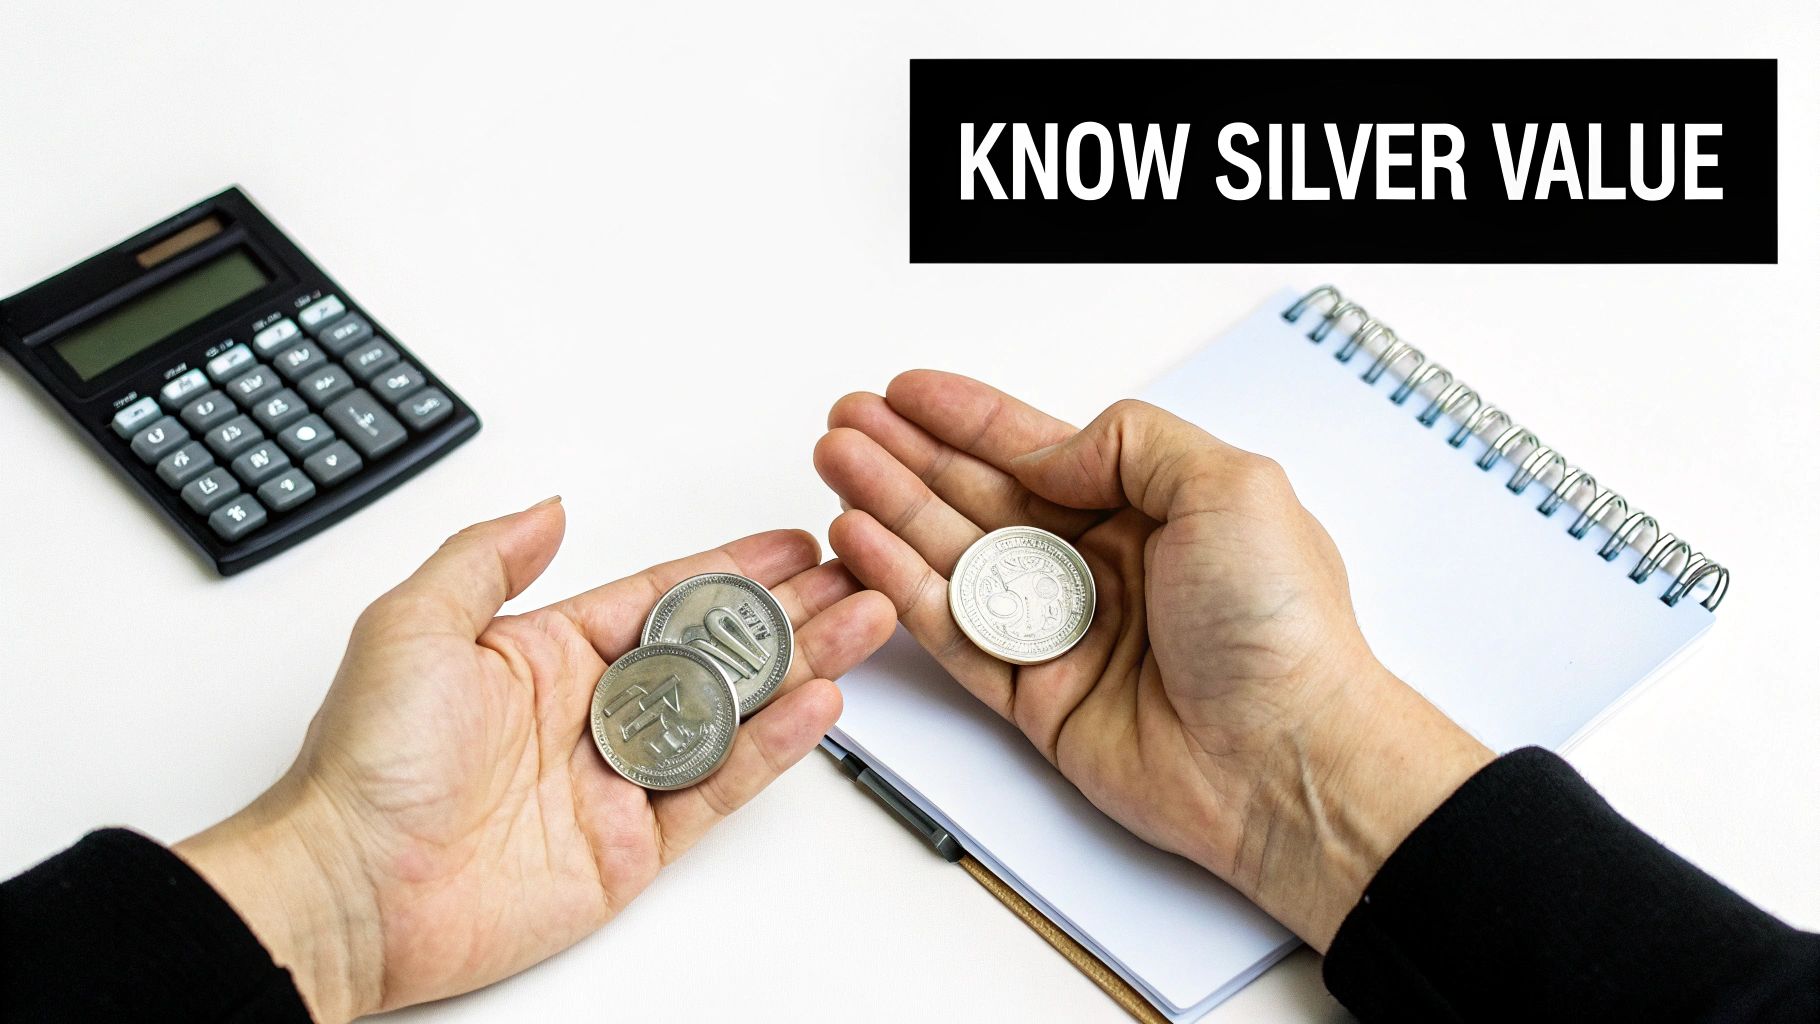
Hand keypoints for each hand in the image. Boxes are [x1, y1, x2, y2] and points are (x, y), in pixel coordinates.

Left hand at [175, 498, 895, 1021]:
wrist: (350, 890)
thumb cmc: (365, 762)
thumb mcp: (414, 624)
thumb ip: (489, 558)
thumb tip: (550, 508)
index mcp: (546, 654)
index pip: (661, 597)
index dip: (729, 568)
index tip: (788, 542)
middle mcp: (590, 713)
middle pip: (712, 650)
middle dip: (786, 612)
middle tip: (852, 578)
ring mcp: (616, 779)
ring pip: (732, 713)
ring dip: (800, 667)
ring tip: (862, 625)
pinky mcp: (632, 847)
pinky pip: (718, 788)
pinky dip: (772, 746)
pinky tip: (816, 704)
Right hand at [815, 372, 1491, 948]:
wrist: (1289, 760)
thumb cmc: (1281, 629)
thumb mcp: (1230, 485)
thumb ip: (1128, 442)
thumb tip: (1047, 451)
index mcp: (1152, 509)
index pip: (1040, 449)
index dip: (968, 418)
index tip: (908, 392)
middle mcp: (1103, 565)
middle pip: (981, 497)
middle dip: (908, 456)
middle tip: (847, 426)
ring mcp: (1066, 630)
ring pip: (955, 557)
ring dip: (891, 508)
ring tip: (836, 467)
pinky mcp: (1035, 695)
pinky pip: (953, 631)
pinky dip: (902, 586)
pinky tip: (863, 543)